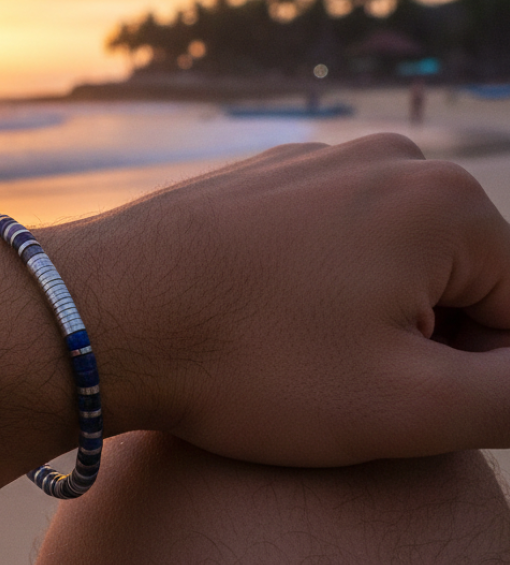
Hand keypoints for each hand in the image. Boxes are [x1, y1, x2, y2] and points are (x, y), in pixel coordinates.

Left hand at [45, 134, 509, 464]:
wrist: (96, 315)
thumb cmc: (245, 363)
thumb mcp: (409, 404)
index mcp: (443, 202)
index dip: (470, 380)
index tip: (385, 402)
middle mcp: (384, 160)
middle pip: (453, 283)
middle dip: (415, 347)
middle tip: (331, 388)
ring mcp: (311, 164)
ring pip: (384, 267)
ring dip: (359, 325)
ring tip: (286, 361)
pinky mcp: (256, 183)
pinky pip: (320, 247)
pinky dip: (308, 295)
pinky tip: (255, 328)